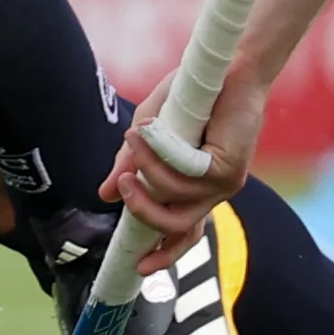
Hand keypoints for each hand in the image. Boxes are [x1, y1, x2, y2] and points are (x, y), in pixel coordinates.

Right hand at [97, 63, 262, 277]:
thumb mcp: (149, 132)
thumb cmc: (190, 96)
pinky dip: (161, 154)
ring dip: (147, 171)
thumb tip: (104, 194)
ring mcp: (223, 181)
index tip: (138, 268)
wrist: (225, 67)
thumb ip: (131, 163)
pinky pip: (186, 173)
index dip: (163, 253)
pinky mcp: (229, 166)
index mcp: (197, 188)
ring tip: (133, 137)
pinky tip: (148, 131)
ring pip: (176, 198)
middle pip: (180, 227)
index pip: (183, 232)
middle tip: (122, 185)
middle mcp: (213, 191)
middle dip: (144, 212)